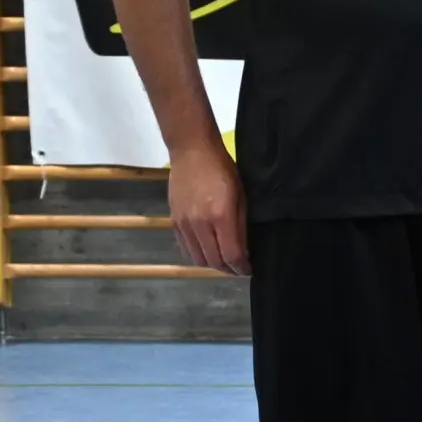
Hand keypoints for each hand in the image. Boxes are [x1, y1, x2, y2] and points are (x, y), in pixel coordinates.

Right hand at [165, 137, 247, 274]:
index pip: (231, 255)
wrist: (192, 152)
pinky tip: (207, 249)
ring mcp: (184, 224)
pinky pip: (184, 248)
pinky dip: (197, 254)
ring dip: (212, 264)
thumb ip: (241, 226)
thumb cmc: (223, 170)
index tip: (248, 270)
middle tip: (238, 268)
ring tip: (224, 260)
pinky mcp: (173, 221)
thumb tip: (244, 251)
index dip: (241, 268)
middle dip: (228, 269)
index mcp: (220, 217)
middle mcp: (200, 224)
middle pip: (213, 261)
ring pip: (197, 258)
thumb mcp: (241, 196)